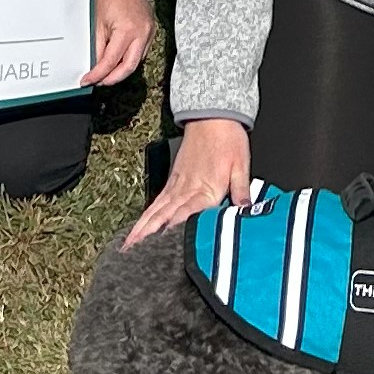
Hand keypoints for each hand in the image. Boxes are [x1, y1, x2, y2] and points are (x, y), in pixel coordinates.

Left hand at [89, 0, 155, 87]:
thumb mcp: (97, 22)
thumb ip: (97, 46)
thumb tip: (93, 65)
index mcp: (127, 30)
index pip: (111, 61)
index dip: (98, 74)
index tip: (88, 80)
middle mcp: (142, 34)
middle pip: (129, 67)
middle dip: (112, 78)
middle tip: (98, 81)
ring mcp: (149, 33)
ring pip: (136, 62)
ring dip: (120, 70)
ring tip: (106, 73)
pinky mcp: (150, 32)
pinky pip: (140, 52)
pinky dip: (128, 59)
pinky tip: (118, 61)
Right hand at [122, 116, 250, 247]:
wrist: (213, 118)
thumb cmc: (228, 139)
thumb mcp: (241, 164)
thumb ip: (242, 190)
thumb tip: (246, 211)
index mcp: (205, 188)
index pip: (189, 214)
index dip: (176, 231)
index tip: (163, 248)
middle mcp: (187, 189)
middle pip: (164, 217)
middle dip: (148, 237)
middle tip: (133, 255)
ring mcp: (177, 185)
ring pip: (156, 211)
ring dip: (141, 230)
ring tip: (127, 247)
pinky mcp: (173, 181)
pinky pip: (156, 202)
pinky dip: (145, 217)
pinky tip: (137, 228)